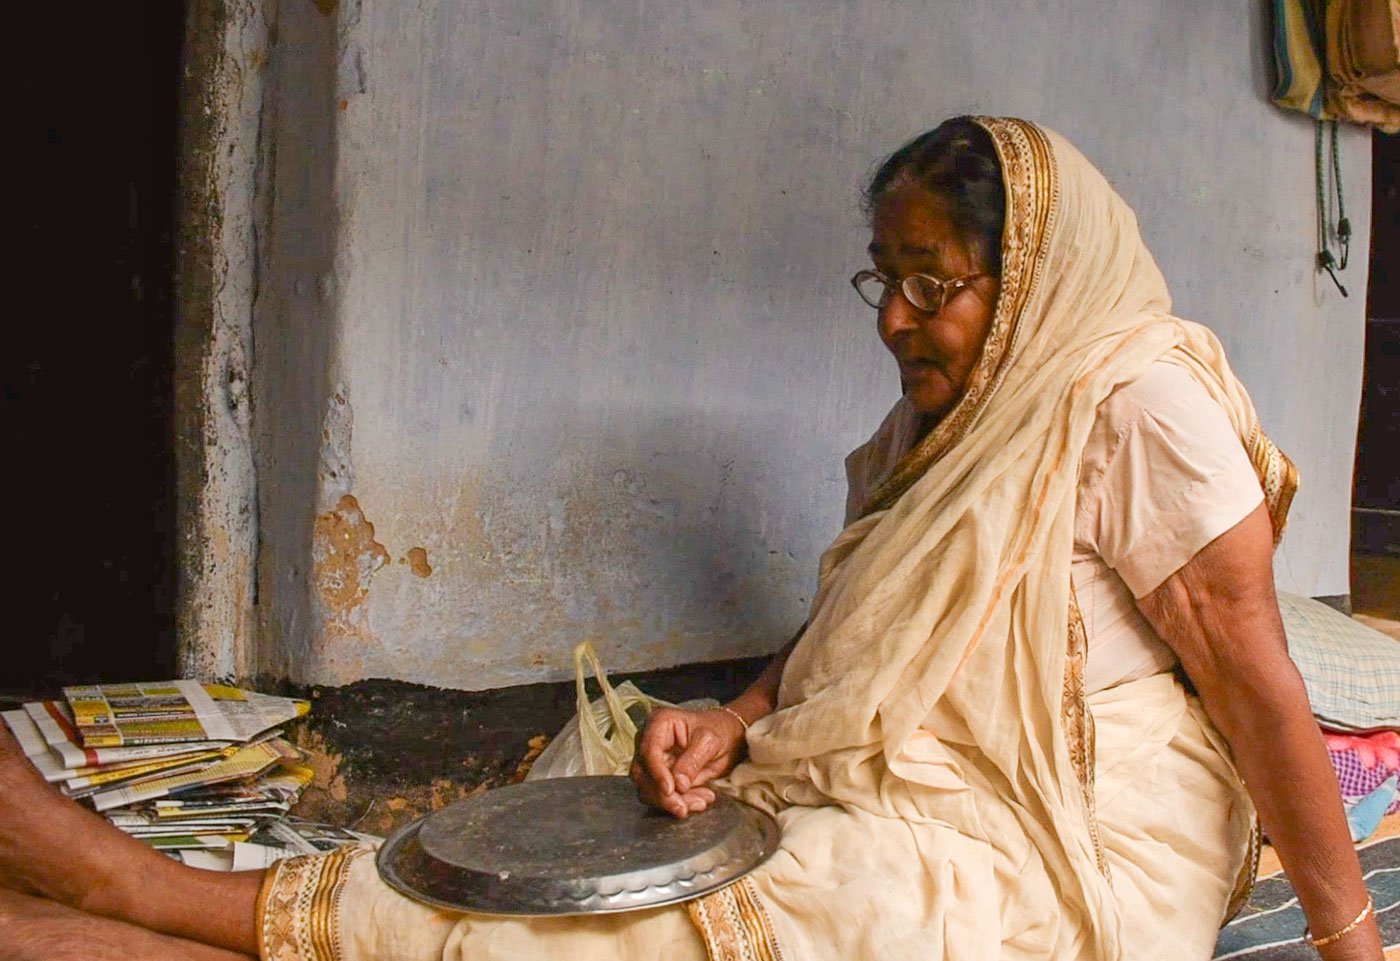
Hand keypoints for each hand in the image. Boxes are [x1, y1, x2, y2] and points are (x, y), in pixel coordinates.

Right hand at [630, 707, 746, 817]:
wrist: (728, 737)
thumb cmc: (718, 729)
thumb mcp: (710, 741)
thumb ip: (693, 761)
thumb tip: (679, 785)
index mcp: (659, 724)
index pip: (649, 751)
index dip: (657, 773)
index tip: (670, 791)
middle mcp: (650, 742)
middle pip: (643, 774)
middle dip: (664, 795)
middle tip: (684, 808)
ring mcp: (653, 761)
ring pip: (649, 790)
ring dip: (673, 802)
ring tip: (701, 801)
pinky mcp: (659, 778)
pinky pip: (661, 797)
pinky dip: (679, 804)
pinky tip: (699, 800)